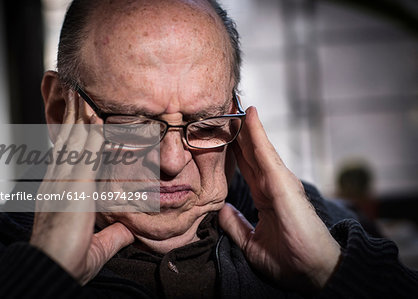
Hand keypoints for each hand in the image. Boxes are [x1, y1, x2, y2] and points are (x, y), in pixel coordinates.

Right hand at [30, 90, 133, 284]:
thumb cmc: (69, 260)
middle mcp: (58, 180)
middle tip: (77, 94)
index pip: (66, 156)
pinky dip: (88, 129)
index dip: (71, 135)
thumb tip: (131, 230)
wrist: (52, 269)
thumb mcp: (97, 244)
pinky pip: (84, 148)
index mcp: (59, 191)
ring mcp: (64, 180)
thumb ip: (113, 233)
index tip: (78, 120)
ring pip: (73, 139)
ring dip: (79, 115)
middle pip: (66, 140)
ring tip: (83, 93)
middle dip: (72, 117)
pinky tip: (93, 111)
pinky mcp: (75, 183)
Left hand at [219, 107, 340, 291]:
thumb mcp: (252, 243)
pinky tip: (248, 116)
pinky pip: (266, 154)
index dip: (233, 149)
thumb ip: (236, 224)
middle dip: (237, 131)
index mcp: (265, 196)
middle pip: (250, 152)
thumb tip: (221, 210)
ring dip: (245, 126)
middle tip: (223, 109)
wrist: (314, 274)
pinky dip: (257, 134)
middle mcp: (273, 184)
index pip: (245, 166)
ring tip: (231, 104)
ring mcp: (280, 181)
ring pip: (258, 147)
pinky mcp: (284, 183)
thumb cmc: (289, 262)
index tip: (219, 133)